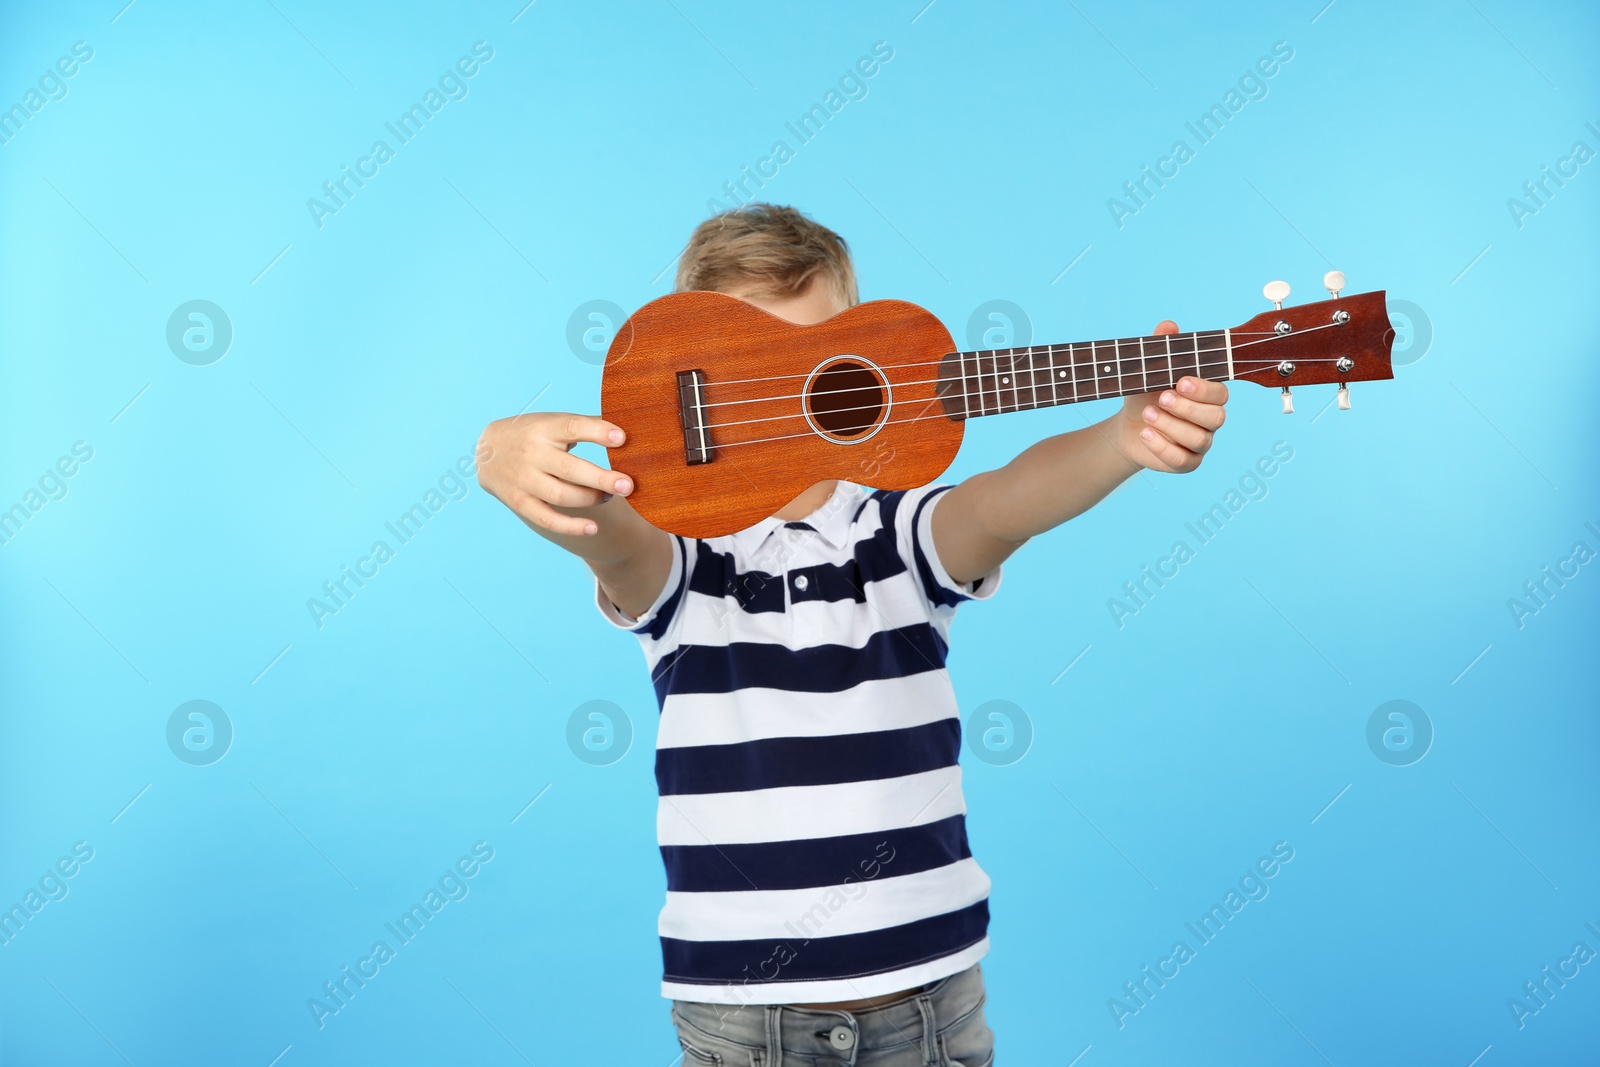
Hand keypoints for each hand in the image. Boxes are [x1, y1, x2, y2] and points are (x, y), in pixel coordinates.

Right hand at [475, 412, 632, 535]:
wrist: (487, 451)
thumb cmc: (533, 435)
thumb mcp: (552, 422)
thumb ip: (585, 425)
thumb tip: (629, 426)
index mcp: (543, 428)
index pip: (572, 427)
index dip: (597, 432)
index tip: (622, 438)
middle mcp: (532, 454)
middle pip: (570, 469)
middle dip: (601, 479)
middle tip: (628, 485)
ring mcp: (524, 480)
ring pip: (562, 496)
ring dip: (591, 499)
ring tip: (610, 497)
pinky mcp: (520, 502)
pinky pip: (547, 519)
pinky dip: (570, 526)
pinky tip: (592, 528)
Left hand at [1112, 319, 1228, 473]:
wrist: (1127, 425)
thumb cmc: (1145, 394)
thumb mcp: (1148, 370)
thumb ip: (1162, 348)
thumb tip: (1168, 325)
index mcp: (1208, 395)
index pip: (1220, 393)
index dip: (1202, 389)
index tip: (1180, 381)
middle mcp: (1210, 419)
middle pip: (1215, 417)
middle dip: (1187, 408)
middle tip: (1161, 398)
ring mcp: (1201, 443)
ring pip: (1200, 439)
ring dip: (1171, 426)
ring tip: (1147, 415)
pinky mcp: (1186, 463)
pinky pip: (1184, 460)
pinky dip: (1163, 448)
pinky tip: (1146, 434)